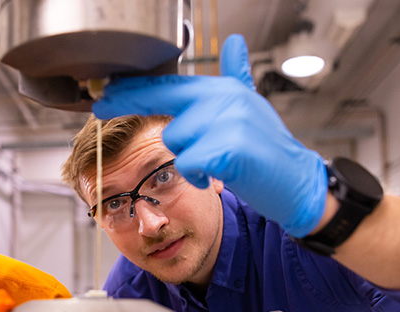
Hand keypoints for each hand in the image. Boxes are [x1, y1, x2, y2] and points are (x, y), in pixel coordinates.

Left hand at [92, 34, 327, 237]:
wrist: (297, 182)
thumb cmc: (267, 150)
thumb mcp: (250, 106)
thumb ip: (236, 76)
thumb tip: (234, 43)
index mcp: (222, 89)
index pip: (168, 85)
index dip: (131, 90)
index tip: (103, 94)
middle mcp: (223, 99)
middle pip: (167, 115)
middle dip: (146, 117)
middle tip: (109, 111)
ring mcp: (227, 122)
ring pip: (176, 142)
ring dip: (190, 162)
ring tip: (217, 164)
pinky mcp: (228, 148)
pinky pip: (188, 164)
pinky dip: (197, 177)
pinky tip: (218, 176)